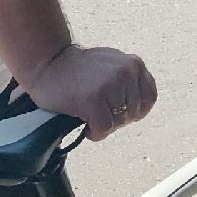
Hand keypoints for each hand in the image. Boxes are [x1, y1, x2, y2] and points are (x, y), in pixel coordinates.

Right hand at [23, 44, 156, 142]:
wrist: (48, 63)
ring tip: (91, 119)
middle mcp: (126, 72)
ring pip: (119, 122)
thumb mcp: (113, 64)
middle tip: (99, 116)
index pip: (149, 98)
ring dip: (105, 127)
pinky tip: (86, 127)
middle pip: (133, 113)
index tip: (118, 112)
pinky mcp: (93, 100)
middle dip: (117, 120)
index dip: (135, 111)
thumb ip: (129, 78)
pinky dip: (95, 133)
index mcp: (134, 64)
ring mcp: (110, 85)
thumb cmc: (79, 68)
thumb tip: (142, 106)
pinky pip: (104, 128)